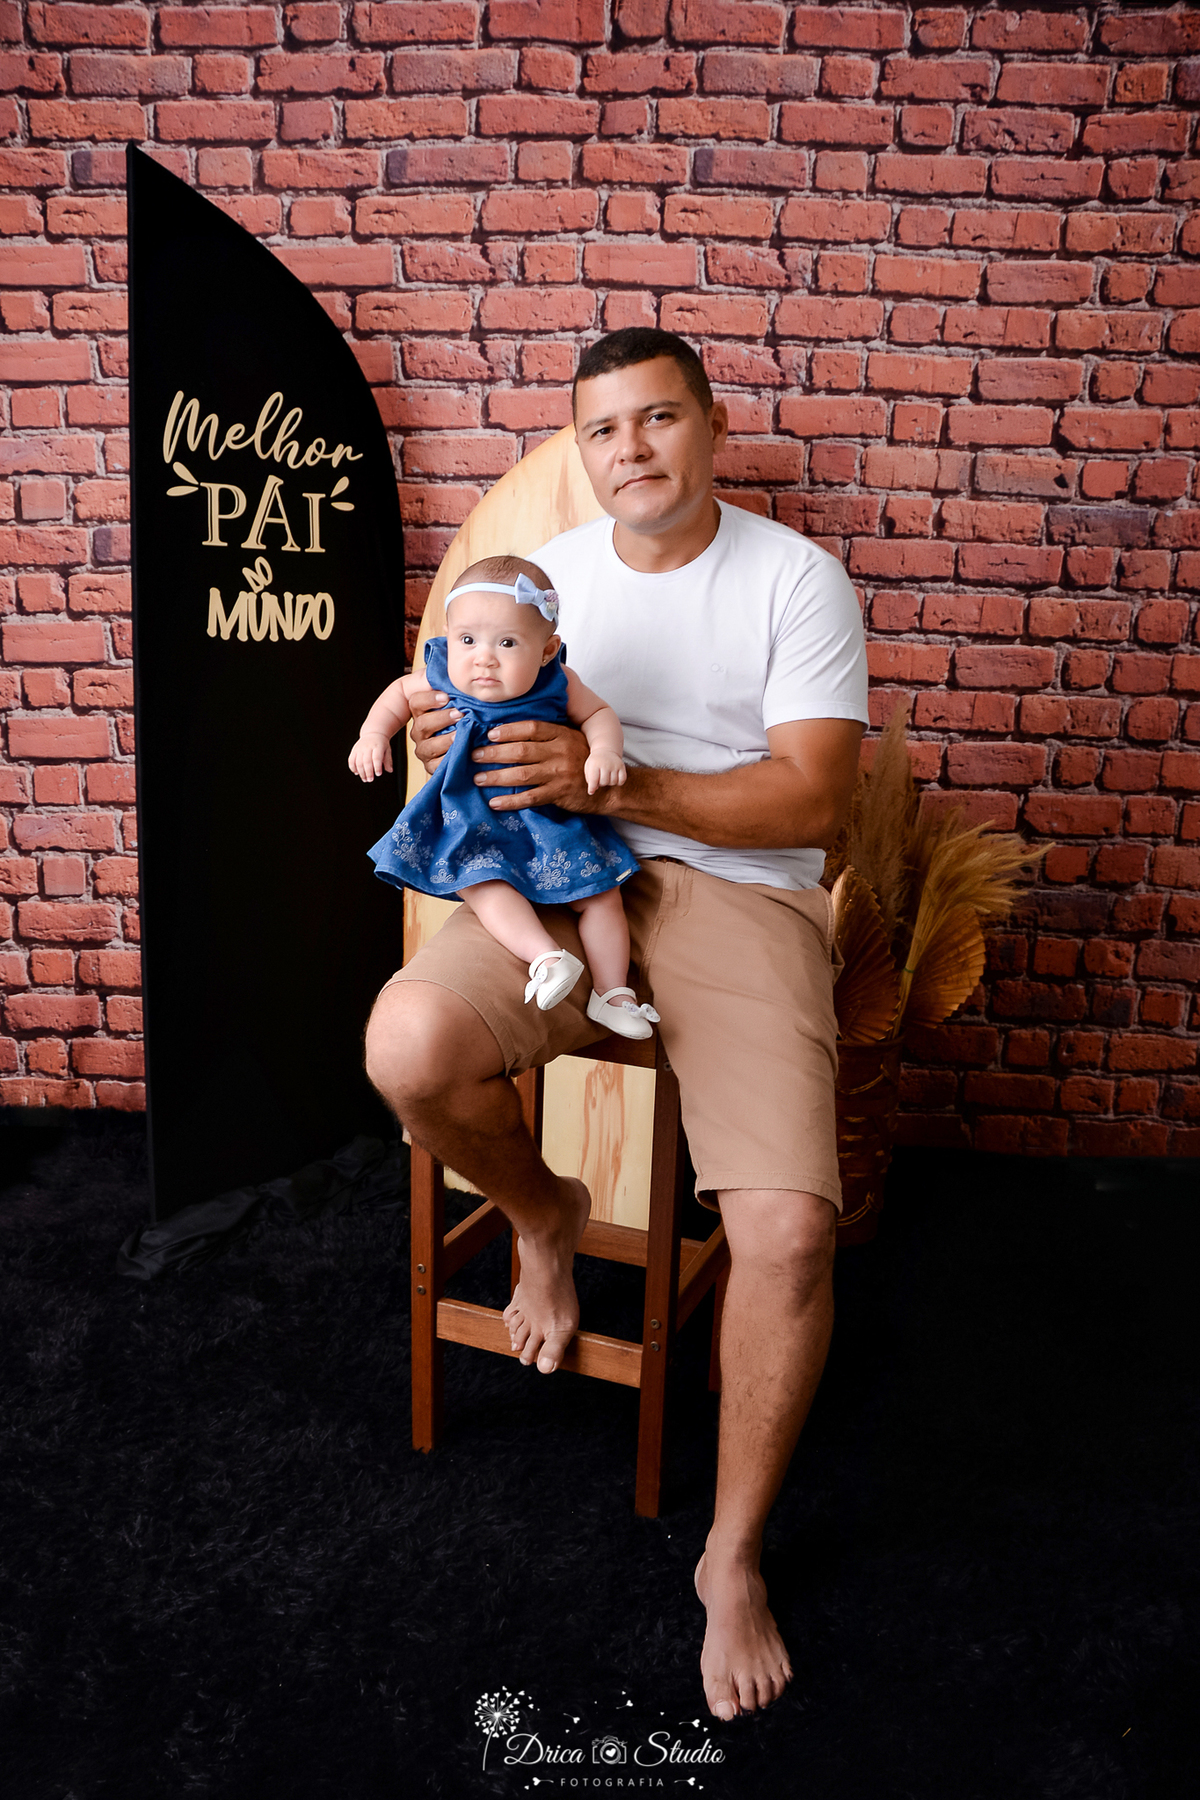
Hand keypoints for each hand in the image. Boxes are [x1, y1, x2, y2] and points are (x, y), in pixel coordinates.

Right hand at [348, 731, 392, 780]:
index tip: (378, 774)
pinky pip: (351, 760)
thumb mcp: (387, 750)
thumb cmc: (381, 744)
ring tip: (365, 779)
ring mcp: (360, 748)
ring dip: (361, 772)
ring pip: (358, 762)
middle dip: (368, 772)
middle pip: (366, 761)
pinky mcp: (354, 750)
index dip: (377, 767)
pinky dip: (353, 768)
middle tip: (370, 780)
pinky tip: (357, 773)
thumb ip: (388, 761)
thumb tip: (390, 770)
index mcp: (378, 746)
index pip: (377, 757)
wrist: (373, 733)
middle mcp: (368, 747)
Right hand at [409, 684, 460, 775]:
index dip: (429, 699)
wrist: (466, 748)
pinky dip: (447, 761)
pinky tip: (459, 755)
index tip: (446, 697)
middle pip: (422, 724)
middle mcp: (419, 731)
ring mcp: (424, 750)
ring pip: (428, 746)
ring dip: (445, 740)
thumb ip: (449, 685)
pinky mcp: (431, 766)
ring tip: (460, 735)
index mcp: (421, 713)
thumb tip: (450, 664)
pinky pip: (435, 766)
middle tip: (459, 715)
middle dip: (441, 719)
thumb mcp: (454, 699)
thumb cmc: (462, 718)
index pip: (417, 702)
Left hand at [471, 720, 601, 812]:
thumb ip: (548, 736)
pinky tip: (495, 802)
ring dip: (497, 777)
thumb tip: (511, 732)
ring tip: (478, 779)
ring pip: (522, 774)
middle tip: (474, 756)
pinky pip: (530, 798)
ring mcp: (559, 774)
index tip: (489, 734)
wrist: (607, 789)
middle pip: (521, 751)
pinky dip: (511, 801)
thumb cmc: (582, 761)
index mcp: (562, 735)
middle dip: (494, 754)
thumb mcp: (570, 740)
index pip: (531, 728)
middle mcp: (560, 753)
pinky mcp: (559, 794)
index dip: (509, 730)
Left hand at [584, 749, 626, 795]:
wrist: (606, 750)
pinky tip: (614, 778)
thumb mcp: (588, 767)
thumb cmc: (596, 762)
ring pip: (613, 782)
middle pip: (604, 782)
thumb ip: (589, 779)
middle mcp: (605, 764)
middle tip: (600, 778)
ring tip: (607, 777)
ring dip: (609, 782)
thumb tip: (594, 790)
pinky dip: (619, 782)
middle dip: (601, 783)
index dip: (591, 788)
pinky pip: (622, 780)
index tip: (591, 792)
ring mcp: (614, 765)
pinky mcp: (622, 766)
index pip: (593, 779)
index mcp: (595, 764)